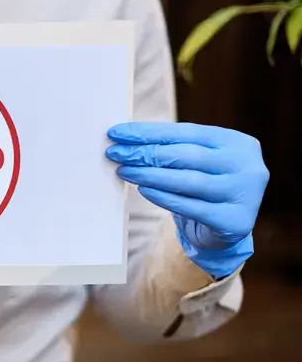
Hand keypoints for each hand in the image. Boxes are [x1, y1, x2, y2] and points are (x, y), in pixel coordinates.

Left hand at [105, 122, 268, 278]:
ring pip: (188, 181)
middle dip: (146, 153)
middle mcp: (247, 166)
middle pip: (187, 155)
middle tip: (115, 153)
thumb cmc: (204, 188)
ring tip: (124, 171)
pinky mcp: (234, 221)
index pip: (187, 132)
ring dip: (150, 175)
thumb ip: (172, 148)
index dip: (149, 132)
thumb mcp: (196, 163)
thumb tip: (126, 139)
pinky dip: (164, 197)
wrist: (226, 229)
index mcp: (237, 143)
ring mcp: (244, 194)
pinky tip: (143, 190)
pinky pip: (191, 207)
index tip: (117, 132)